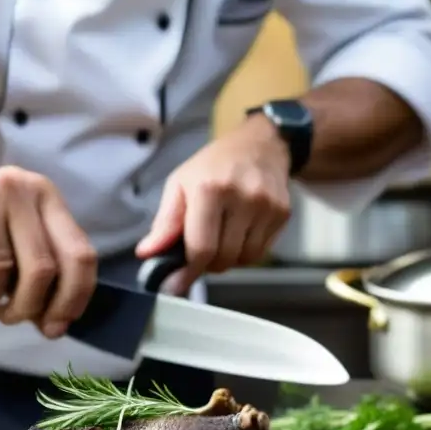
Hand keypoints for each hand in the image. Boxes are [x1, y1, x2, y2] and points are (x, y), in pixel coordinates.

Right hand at [0, 166, 97, 338]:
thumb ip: (43, 280)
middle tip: (10, 316)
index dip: (74, 297)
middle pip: (43, 270)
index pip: (80, 254)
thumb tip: (56, 327)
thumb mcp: (16, 245)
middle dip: (28, 306)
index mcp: (45, 196)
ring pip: (1, 275)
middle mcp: (20, 190)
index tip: (58, 324)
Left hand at [135, 114, 291, 290]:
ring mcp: (267, 206)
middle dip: (207, 264)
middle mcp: (243, 197)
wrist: (261, 145)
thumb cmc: (213, 166)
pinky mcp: (283, 214)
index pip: (202, 248)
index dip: (188, 271)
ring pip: (244, 260)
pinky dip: (245, 252)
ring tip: (221, 238)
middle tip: (200, 251)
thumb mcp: (180, 184)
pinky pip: (260, 252)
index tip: (176, 284)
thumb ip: (165, 222)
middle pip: (223, 258)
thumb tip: (147, 253)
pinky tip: (239, 233)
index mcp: (211, 189)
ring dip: (228, 259)